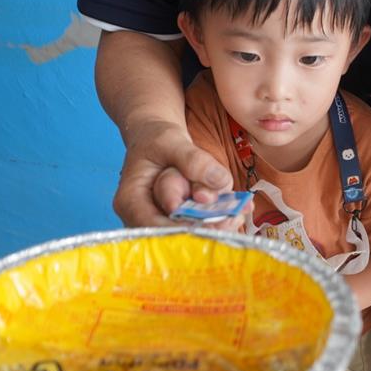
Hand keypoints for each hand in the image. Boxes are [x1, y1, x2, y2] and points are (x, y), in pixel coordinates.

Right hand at [113, 119, 244, 230]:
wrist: (158, 138)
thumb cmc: (156, 137)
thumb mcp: (171, 140)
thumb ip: (193, 160)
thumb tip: (218, 181)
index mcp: (130, 200)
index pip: (154, 225)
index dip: (183, 228)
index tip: (212, 223)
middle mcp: (144, 217)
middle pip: (174, 233)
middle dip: (206, 226)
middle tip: (233, 218)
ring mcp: (164, 220)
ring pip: (191, 231)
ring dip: (218, 224)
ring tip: (239, 214)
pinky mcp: (182, 219)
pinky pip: (202, 223)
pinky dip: (222, 217)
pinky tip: (240, 210)